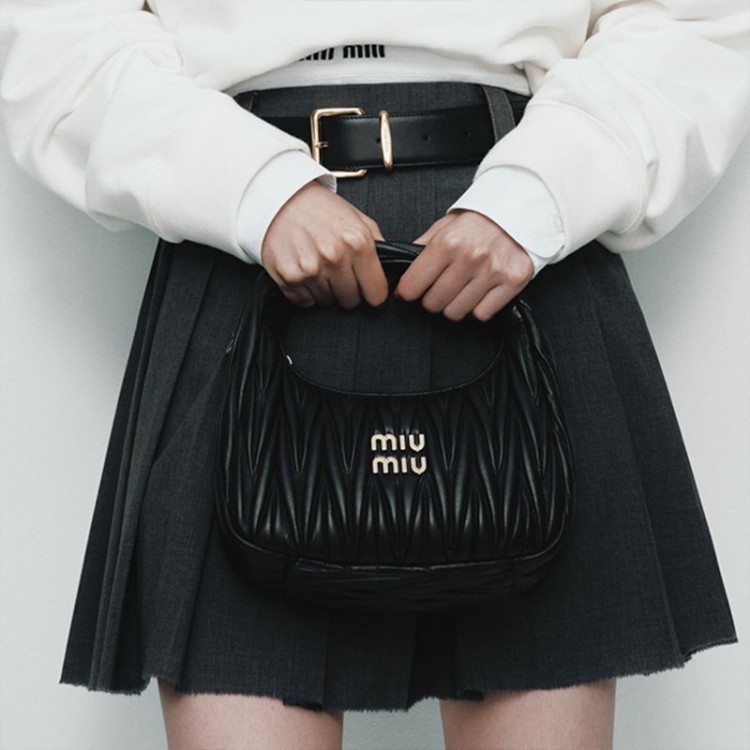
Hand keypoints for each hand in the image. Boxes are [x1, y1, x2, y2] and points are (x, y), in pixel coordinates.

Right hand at [260, 180, 387, 308]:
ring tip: (318, 266)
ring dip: (325, 289)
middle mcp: (335, 257)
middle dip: (347, 290)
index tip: (367, 287)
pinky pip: (305, 301)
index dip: (372, 292)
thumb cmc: (320, 209)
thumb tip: (392, 273)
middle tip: (337, 271)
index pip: (376, 294)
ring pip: (327, 302)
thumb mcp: (358, 220)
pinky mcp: (289, 277)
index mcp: (357, 242)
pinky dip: (305, 292)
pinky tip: (304, 271)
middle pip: (351, 301)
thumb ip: (378, 246)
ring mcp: (310, 269)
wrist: (280, 199)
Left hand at [394, 209, 533, 320]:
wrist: (519, 211)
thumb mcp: (444, 226)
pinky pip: (482, 313)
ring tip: (459, 290)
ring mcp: (492, 271)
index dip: (407, 291)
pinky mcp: (512, 281)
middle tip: (438, 289)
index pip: (413, 285)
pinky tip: (478, 293)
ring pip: (456, 312)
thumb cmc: (478, 221)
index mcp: (447, 242)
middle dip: (432, 299)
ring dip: (454, 305)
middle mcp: (470, 257)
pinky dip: (478, 308)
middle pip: (434, 303)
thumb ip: (421, 248)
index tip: (409, 292)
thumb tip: (399, 273)